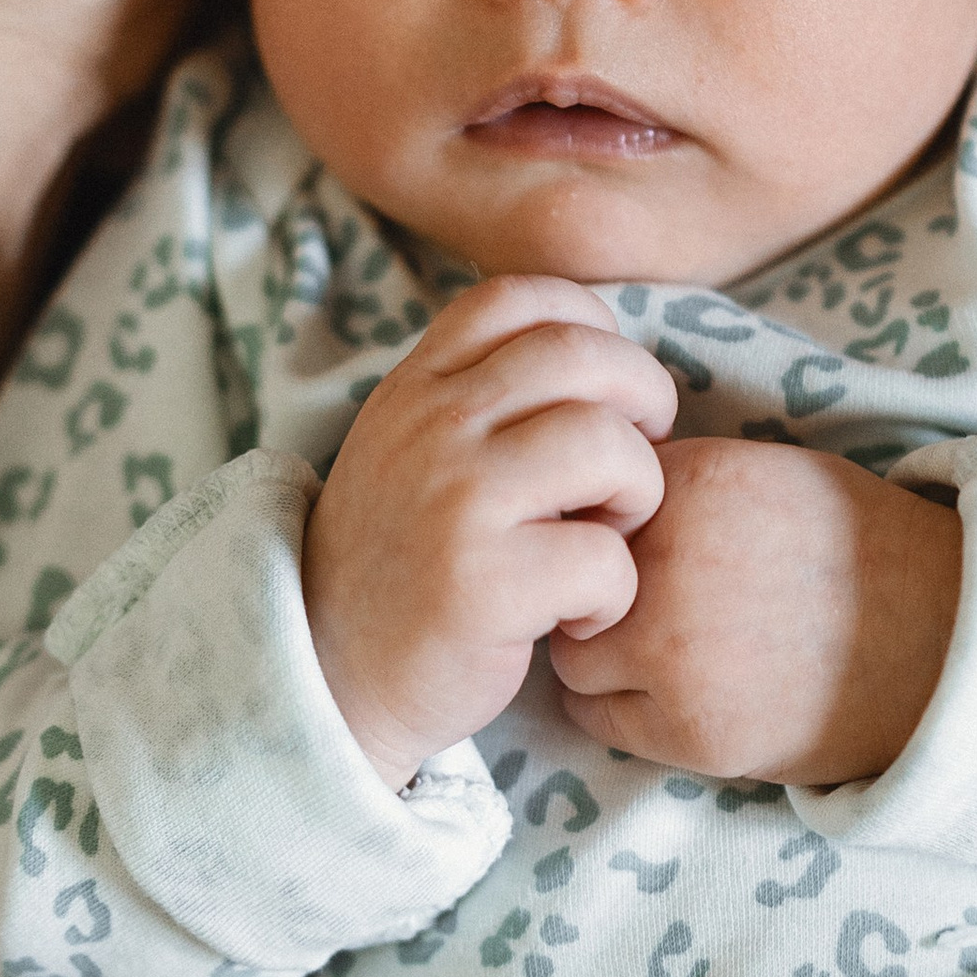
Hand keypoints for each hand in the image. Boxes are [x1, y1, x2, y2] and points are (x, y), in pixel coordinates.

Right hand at [304, 283, 678, 789]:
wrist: (332, 678)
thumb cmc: (403, 564)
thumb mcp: (412, 449)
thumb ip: (479, 394)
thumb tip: (600, 353)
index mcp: (416, 387)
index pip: (521, 298)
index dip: (593, 328)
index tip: (606, 393)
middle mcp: (432, 428)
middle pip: (585, 358)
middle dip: (644, 404)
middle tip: (635, 467)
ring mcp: (456, 502)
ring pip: (610, 448)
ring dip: (638, 497)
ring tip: (607, 540)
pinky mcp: (483, 585)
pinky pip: (606, 558)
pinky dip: (615, 594)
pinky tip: (578, 616)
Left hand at [552, 439, 960, 787]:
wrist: (948, 645)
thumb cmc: (862, 556)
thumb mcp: (769, 477)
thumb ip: (678, 486)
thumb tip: (589, 503)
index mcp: (692, 482)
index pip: (585, 499)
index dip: (604, 529)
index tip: (634, 551)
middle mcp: (670, 561)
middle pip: (565, 574)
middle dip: (591, 593)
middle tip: (641, 611)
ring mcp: (673, 650)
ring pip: (568, 651)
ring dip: (599, 654)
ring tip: (659, 659)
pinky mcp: (689, 729)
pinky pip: (596, 717)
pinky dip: (620, 711)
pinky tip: (673, 699)